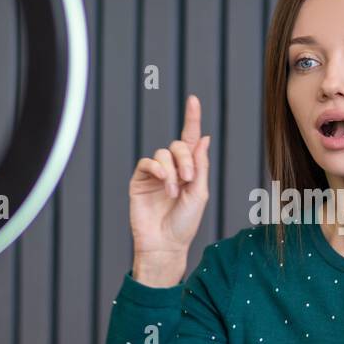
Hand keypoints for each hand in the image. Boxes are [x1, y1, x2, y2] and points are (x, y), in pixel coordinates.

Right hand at [129, 94, 211, 283]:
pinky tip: (165, 183)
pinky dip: (158, 170)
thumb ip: (201, 165)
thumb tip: (204, 138)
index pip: (191, 139)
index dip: (192, 119)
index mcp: (190, 170)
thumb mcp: (200, 193)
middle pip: (178, 145)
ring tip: (175, 191)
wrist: (165, 243)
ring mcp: (155, 174)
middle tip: (189, 179)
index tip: (193, 100)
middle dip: (186, 159)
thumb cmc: (185, 223)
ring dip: (173, 171)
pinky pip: (148, 162)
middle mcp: (172, 168)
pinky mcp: (140, 180)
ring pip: (163, 153)